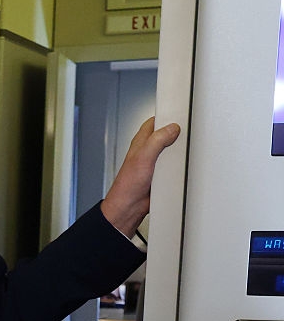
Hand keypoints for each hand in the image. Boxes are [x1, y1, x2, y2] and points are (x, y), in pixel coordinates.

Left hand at [101, 116, 180, 236]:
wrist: (129, 208)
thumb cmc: (127, 185)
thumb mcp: (143, 157)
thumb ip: (156, 141)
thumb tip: (171, 129)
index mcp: (141, 142)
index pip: (156, 121)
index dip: (167, 116)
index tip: (181, 113)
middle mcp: (149, 151)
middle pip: (168, 135)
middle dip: (180, 133)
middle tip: (191, 131)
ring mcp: (156, 163)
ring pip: (174, 151)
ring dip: (182, 152)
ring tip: (192, 147)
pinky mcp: (163, 175)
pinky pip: (176, 167)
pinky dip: (182, 166)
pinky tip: (188, 166)